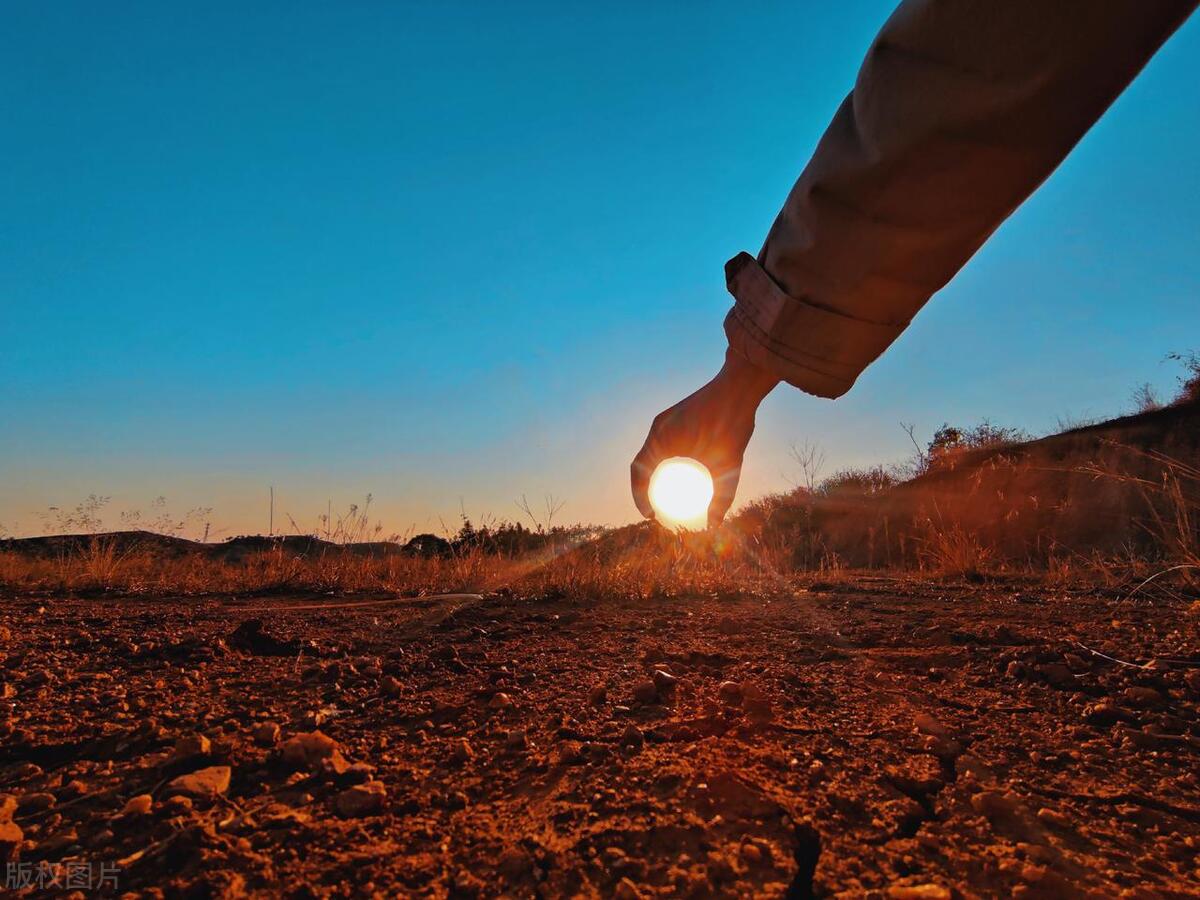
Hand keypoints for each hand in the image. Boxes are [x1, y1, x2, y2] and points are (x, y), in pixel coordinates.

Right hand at [631, 348, 778, 527]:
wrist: (740, 386)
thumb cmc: (734, 423)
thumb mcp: (729, 464)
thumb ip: (722, 495)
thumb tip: (715, 525)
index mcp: (662, 439)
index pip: (639, 471)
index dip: (639, 496)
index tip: (650, 515)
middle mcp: (658, 428)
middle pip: (641, 463)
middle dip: (644, 489)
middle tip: (657, 510)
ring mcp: (666, 421)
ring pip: (652, 453)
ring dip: (653, 474)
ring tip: (666, 494)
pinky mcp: (676, 417)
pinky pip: (663, 443)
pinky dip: (664, 461)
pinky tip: (680, 472)